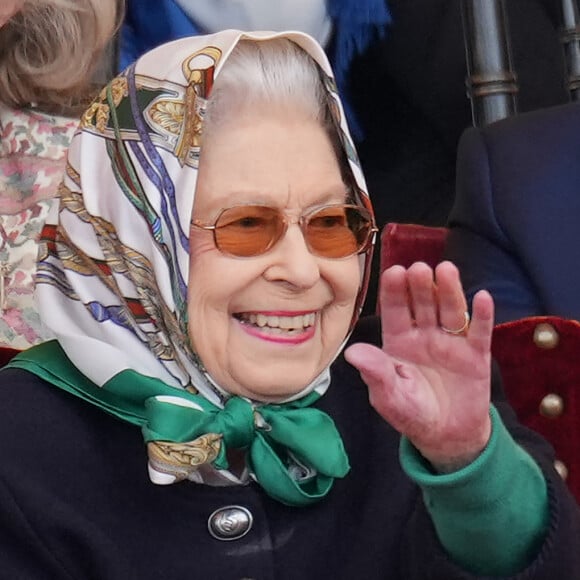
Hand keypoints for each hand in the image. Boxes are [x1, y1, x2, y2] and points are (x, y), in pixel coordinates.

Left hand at [345, 261, 493, 471]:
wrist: (446, 436)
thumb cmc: (411, 412)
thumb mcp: (388, 396)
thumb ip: (375, 373)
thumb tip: (352, 353)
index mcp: (399, 341)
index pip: (395, 310)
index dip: (394, 291)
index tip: (394, 272)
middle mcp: (424, 335)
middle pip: (422, 304)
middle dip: (420, 286)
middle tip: (419, 268)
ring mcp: (451, 343)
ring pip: (450, 311)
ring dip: (449, 290)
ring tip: (446, 270)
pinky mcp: (476, 356)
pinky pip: (479, 332)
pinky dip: (481, 315)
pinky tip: (482, 297)